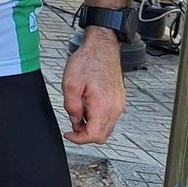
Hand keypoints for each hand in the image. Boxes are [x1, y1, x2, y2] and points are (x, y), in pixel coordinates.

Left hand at [61, 27, 125, 143]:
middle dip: (85, 135)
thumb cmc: (87, 61)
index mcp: (103, 105)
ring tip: (79, 112)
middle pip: (102, 135)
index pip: (94, 135)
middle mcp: (115, 108)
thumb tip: (75, 121)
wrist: (102, 47)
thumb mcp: (70, 84)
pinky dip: (97, 119)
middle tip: (72, 124)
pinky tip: (87, 107)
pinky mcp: (119, 100)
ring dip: (91, 126)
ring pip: (106, 128)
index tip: (68, 134)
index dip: (79, 139)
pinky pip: (109, 118)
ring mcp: (119, 104)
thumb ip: (71, 106)